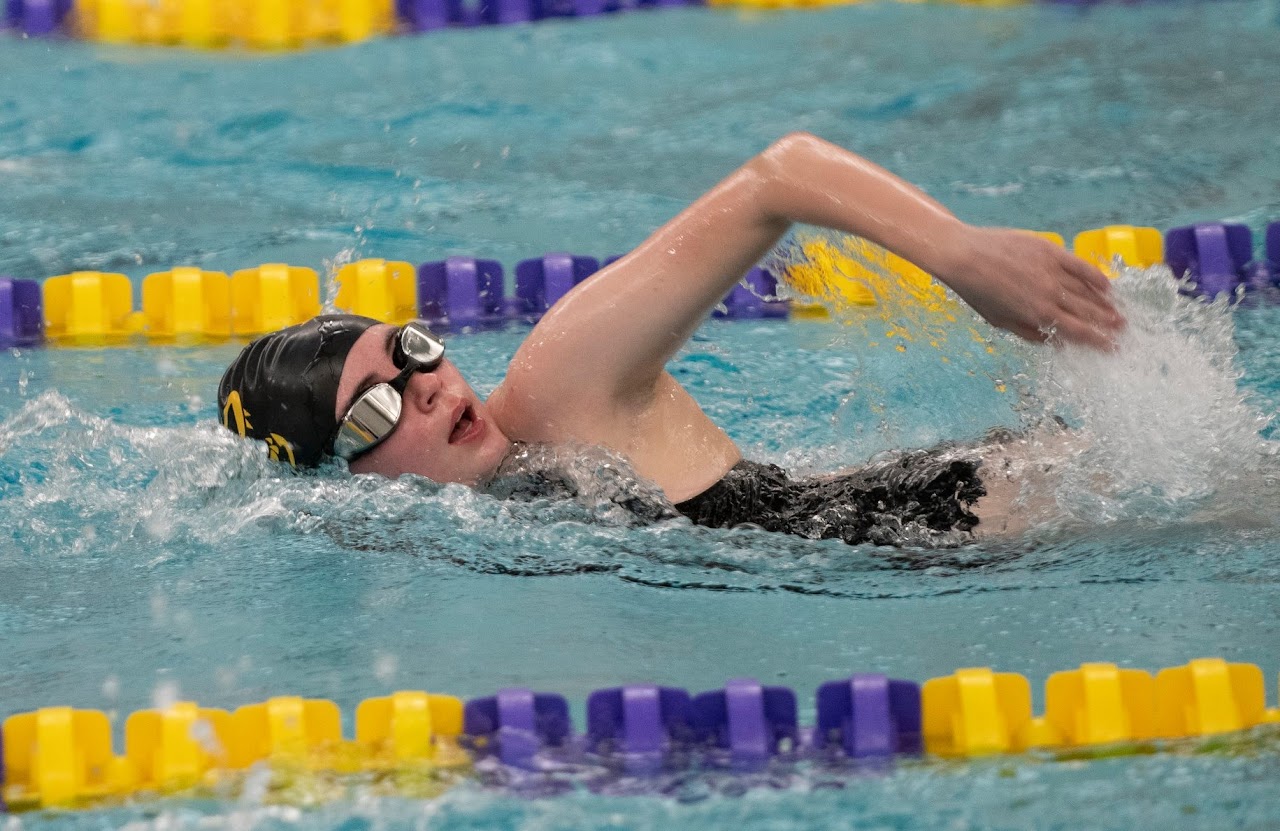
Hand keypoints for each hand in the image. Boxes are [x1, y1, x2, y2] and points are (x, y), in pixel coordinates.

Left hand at [933, 226, 1125, 349]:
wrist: (964, 255)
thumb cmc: (977, 292)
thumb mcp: (999, 321)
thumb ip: (1030, 332)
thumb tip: (1057, 344)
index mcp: (1037, 314)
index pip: (1077, 332)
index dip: (1098, 341)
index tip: (1113, 347)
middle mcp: (1049, 293)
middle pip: (1087, 312)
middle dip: (1108, 324)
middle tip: (1124, 331)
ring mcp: (1051, 270)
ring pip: (1087, 290)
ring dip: (1105, 303)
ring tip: (1119, 313)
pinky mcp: (1050, 250)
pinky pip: (1080, 265)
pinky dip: (1095, 276)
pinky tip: (1107, 286)